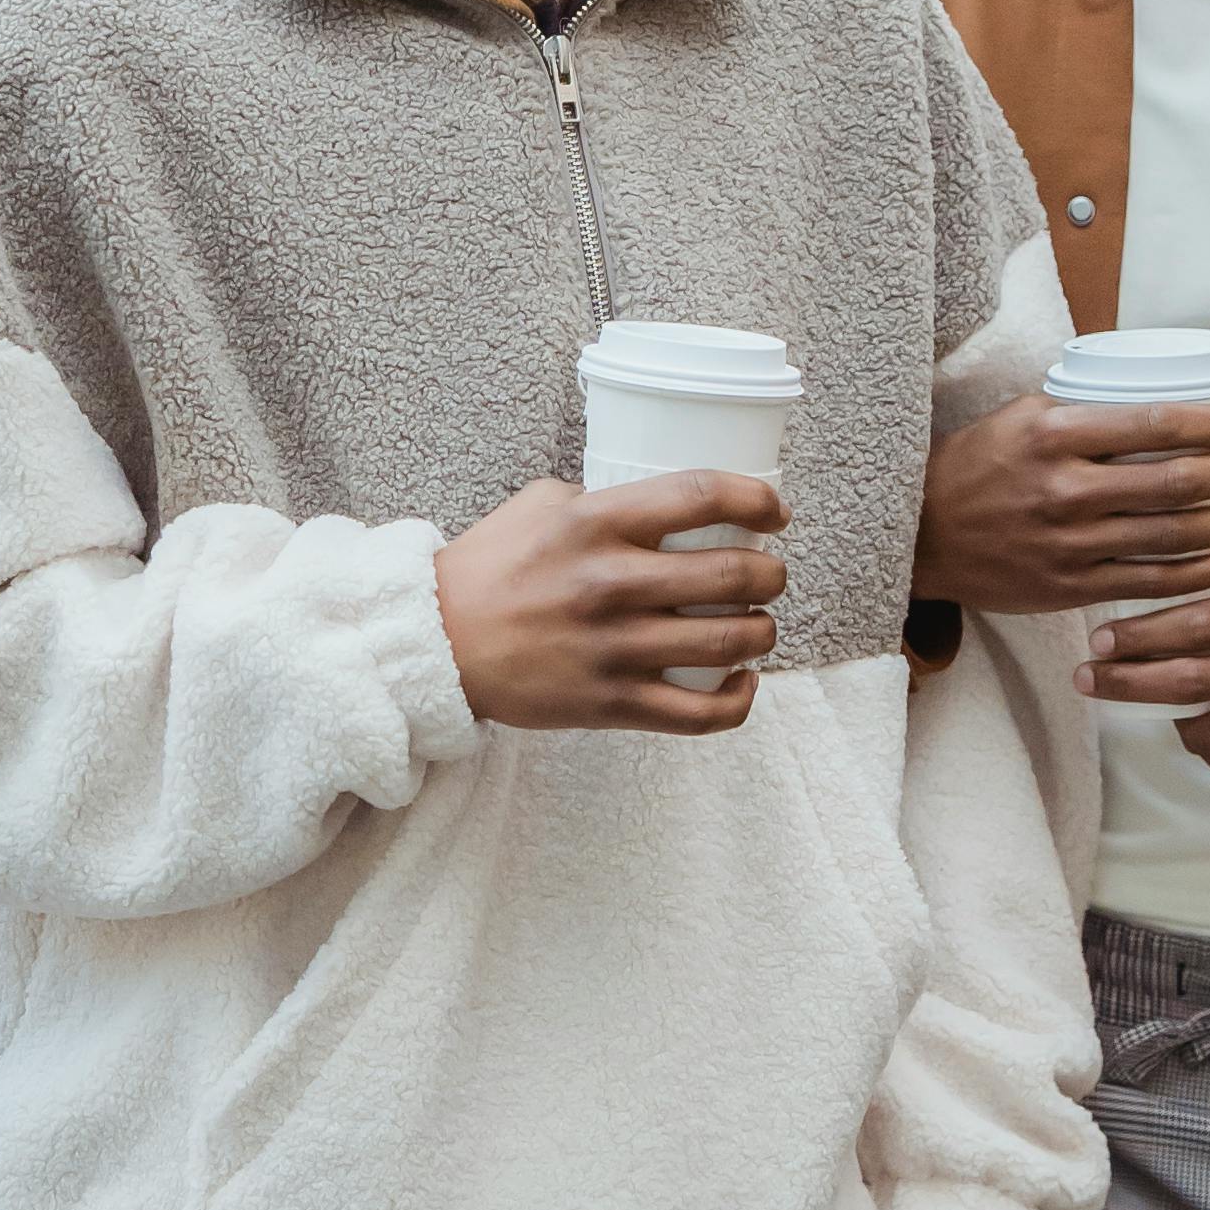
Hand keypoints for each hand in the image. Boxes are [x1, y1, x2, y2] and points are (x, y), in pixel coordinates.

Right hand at [436, 471, 786, 734]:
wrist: (435, 644)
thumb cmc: (490, 568)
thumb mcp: (541, 506)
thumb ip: (603, 499)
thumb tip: (662, 505)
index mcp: (596, 522)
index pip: (702, 495)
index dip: (756, 500)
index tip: (775, 513)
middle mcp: (611, 582)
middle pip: (732, 576)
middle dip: (771, 576)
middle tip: (769, 576)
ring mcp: (614, 648)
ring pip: (728, 644)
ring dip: (762, 633)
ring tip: (757, 625)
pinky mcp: (611, 703)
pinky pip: (700, 713)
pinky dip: (738, 700)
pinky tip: (742, 682)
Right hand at [914, 391, 1209, 617]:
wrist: (919, 534)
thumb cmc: (974, 465)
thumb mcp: (1020, 416)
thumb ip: (1082, 409)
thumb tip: (1152, 401)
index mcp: (1054, 434)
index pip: (1153, 423)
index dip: (1208, 425)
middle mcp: (1065, 489)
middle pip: (1173, 482)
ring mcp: (1070, 544)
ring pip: (1170, 535)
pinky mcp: (1070, 587)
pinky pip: (1149, 583)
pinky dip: (1197, 574)